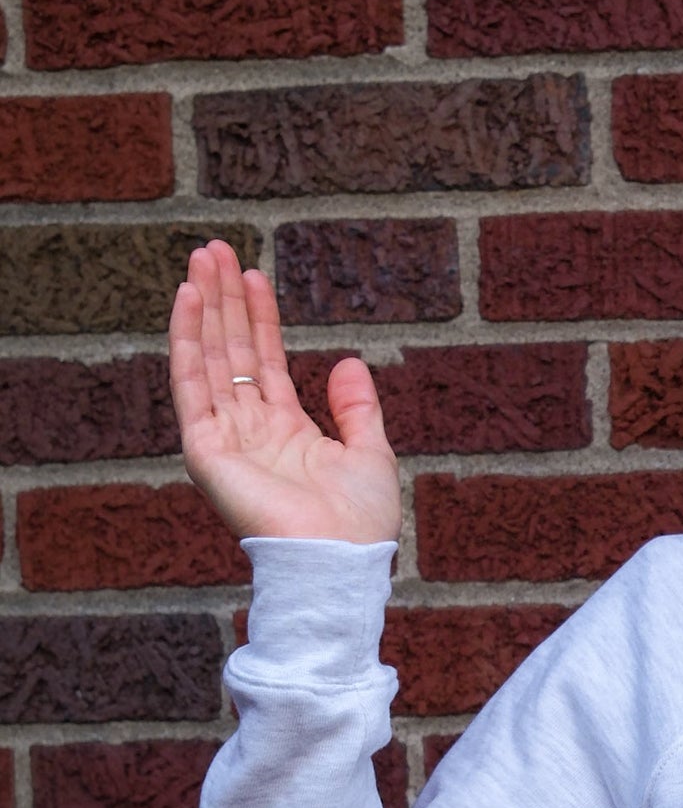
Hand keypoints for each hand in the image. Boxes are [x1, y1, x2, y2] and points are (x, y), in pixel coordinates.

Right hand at [168, 238, 398, 543]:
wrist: (340, 559)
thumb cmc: (360, 521)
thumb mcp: (371, 452)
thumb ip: (357, 408)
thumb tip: (348, 360)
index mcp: (287, 434)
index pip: (265, 362)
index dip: (260, 319)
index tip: (255, 275)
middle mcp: (250, 432)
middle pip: (231, 352)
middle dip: (225, 300)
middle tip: (216, 248)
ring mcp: (225, 439)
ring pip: (209, 358)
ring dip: (204, 307)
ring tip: (202, 257)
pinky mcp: (204, 449)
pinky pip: (190, 383)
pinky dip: (187, 339)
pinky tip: (189, 297)